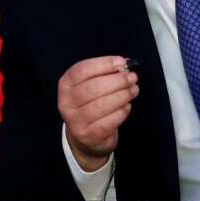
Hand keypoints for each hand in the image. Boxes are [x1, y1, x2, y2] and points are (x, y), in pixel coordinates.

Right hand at [58, 56, 137, 171]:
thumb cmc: (90, 105)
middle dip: (116, 81)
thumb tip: (122, 66)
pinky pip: (108, 121)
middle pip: (93, 87)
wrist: (85, 138)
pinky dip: (121, 112)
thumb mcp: (90, 86)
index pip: (82, 70)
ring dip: (122, 95)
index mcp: (65, 85)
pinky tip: (127, 106)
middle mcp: (66, 102)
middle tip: (132, 78)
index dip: (103, 64)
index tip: (121, 62)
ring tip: (133, 90)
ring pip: (101, 105)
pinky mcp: (88, 135)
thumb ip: (103, 74)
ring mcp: (75, 121)